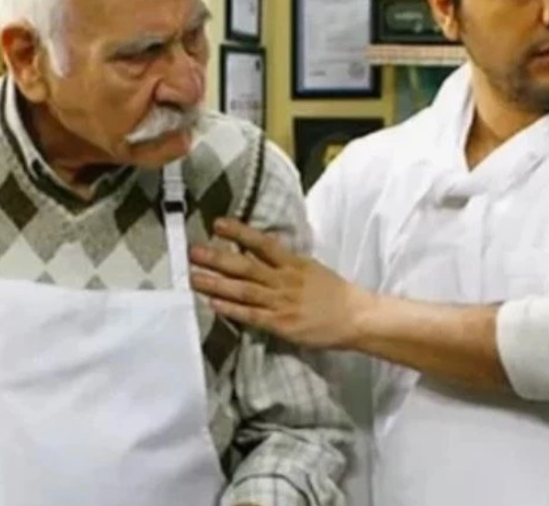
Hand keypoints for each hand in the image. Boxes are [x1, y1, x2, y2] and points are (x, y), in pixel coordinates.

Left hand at [188, 218, 375, 349]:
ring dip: (216, 283)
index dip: (239, 233)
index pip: (262, 243)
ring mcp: (281, 303)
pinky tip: (213, 303)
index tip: (217, 224)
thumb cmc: (334, 293)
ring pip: (243, 291)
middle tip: (193, 251)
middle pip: (246, 266)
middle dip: (217, 258)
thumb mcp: (311, 268)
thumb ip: (286, 260)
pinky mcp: (281, 324)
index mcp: (293, 263)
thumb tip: (263, 246)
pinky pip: (251, 316)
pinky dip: (231, 310)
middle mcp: (284, 280)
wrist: (355, 317)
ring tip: (193, 277)